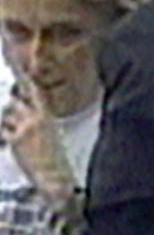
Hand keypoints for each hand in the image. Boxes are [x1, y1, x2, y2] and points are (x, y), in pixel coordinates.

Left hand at [0, 80, 75, 202]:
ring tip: (13, 133)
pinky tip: (8, 141)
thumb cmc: (54, 157)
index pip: (35, 93)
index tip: (23, 74)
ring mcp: (24, 128)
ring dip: (6, 122)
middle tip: (12, 114)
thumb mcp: (52, 133)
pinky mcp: (15, 140)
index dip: (27, 83)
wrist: (53, 174)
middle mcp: (35, 118)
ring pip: (6, 116)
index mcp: (47, 115)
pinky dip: (5, 134)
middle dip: (10, 108)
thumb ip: (39, 121)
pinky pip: (3, 130)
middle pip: (15, 103)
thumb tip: (26, 116)